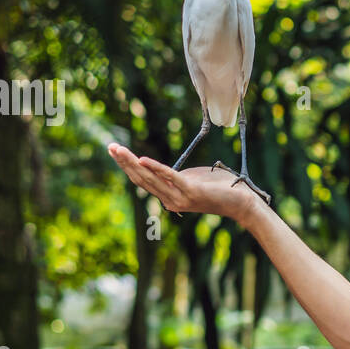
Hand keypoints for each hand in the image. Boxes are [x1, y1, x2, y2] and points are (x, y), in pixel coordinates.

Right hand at [108, 143, 256, 221]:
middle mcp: (170, 200)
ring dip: (133, 163)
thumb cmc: (217, 188)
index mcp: (169, 197)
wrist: (240, 201)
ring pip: (150, 179)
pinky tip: (142, 159)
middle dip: (124, 162)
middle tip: (110, 147)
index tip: (114, 151)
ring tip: (119, 150)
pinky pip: (170, 177)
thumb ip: (175, 176)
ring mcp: (180, 198)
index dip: (127, 165)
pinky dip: (155, 168)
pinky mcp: (191, 191)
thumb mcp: (191, 180)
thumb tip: (162, 170)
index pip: (142, 180)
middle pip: (141, 179)